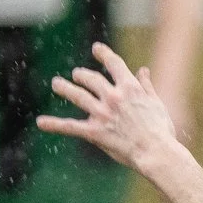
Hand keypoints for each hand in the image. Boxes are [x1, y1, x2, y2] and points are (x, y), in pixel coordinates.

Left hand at [40, 42, 179, 171]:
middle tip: (77, 74)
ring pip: (78, 95)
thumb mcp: (157, 104)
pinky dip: (55, 124)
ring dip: (65, 88)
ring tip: (57, 84)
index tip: (96, 49)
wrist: (156, 153)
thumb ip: (147, 86)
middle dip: (82, 75)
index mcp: (130, 87)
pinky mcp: (94, 132)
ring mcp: (102, 113)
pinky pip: (70, 126)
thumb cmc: (162, 131)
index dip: (103, 54)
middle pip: (91, 79)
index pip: (113, 63)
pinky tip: (41, 123)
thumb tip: (143, 70)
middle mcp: (113, 96)